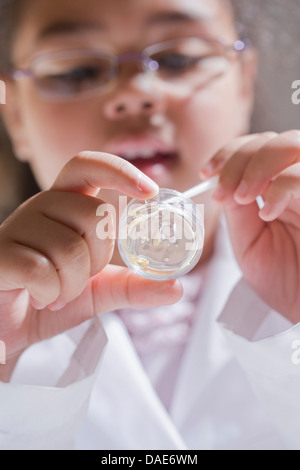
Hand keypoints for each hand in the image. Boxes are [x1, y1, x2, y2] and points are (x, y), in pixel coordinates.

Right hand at [0, 152, 182, 378]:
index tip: (149, 191)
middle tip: (78, 280)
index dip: (120, 170)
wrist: (7, 327)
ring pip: (70, 247)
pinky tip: (40, 299)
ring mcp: (17, 228)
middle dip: (97, 260)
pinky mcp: (0, 254)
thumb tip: (177, 287)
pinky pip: (41, 270)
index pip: (88, 166)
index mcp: (64, 205)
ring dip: (72, 285)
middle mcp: (40, 207)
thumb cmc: (50, 297)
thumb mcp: (98, 292)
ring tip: (56, 295)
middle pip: (94, 215)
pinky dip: (50, 294)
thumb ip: (133, 286)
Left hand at [202, 130, 299, 322]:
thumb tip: (221, 178)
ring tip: (243, 198)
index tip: (206, 173)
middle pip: (275, 139)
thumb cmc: (281, 278)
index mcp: (279, 187)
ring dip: (260, 167)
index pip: (257, 147)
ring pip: (294, 145)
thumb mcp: (248, 239)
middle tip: (224, 193)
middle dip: (241, 159)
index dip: (230, 152)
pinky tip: (267, 211)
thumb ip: (238, 207)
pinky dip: (283, 186)